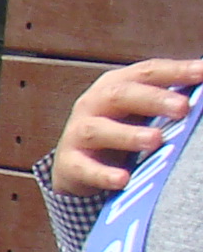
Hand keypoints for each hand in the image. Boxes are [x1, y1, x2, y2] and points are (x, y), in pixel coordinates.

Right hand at [53, 58, 202, 197]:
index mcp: (117, 84)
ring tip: (155, 140)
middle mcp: (94, 104)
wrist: (75, 162)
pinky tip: (123, 179)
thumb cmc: (119, 130)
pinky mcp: (69, 162)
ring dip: (127, 134)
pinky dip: (102, 174)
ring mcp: (78, 132)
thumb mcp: (142, 110)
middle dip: (152, 100)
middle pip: (120, 95)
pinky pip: (84, 168)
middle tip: (182, 108)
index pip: (147, 72)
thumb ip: (170, 100)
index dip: (175, 71)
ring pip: (98, 130)